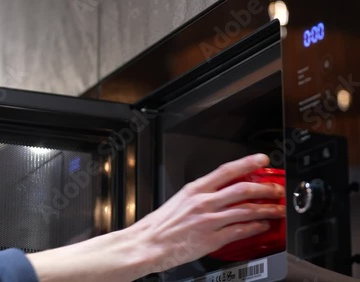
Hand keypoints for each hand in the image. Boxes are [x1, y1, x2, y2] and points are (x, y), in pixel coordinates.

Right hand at [27, 153, 285, 281]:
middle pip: (242, 189)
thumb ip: (199, 196)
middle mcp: (203, 202)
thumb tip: (218, 192)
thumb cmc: (159, 225)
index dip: (247, 163)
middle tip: (277, 188)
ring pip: (246, 209)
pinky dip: (255, 227)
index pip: (226, 170)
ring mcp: (209, 220)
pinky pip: (240, 230)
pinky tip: (263, 226)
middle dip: (265, 187)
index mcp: (194, 189)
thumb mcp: (178, 201)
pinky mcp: (212, 238)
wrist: (147, 244)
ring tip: (278, 208)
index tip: (262, 159)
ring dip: (267, 208)